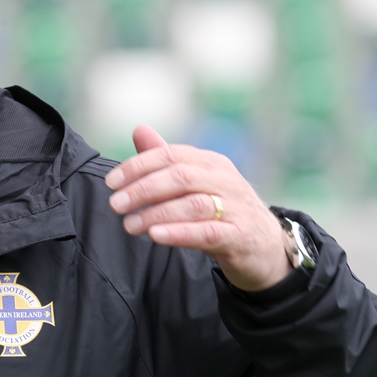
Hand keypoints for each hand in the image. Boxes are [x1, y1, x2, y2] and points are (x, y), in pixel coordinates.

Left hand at [104, 125, 290, 291]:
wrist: (265, 246)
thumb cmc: (222, 209)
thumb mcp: (195, 182)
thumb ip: (165, 160)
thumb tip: (139, 129)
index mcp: (211, 162)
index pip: (171, 155)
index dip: (138, 166)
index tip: (111, 182)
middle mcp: (225, 180)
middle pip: (180, 177)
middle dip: (143, 189)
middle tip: (115, 204)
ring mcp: (236, 207)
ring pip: (192, 204)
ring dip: (156, 214)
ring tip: (129, 225)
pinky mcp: (240, 236)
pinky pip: (208, 232)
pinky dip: (179, 233)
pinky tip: (155, 236)